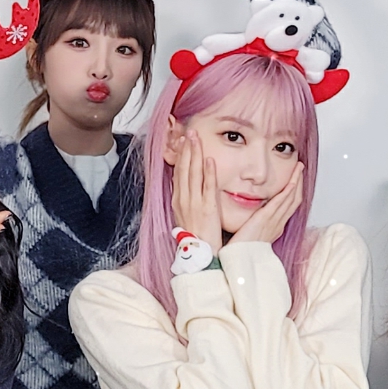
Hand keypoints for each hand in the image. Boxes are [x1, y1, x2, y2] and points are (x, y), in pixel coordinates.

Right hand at [171, 131, 223, 254]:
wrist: (199, 257)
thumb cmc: (195, 240)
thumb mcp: (185, 218)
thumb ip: (186, 202)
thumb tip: (186, 189)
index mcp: (178, 202)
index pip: (178, 174)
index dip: (180, 156)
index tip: (182, 141)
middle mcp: (184, 200)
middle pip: (184, 169)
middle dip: (186, 149)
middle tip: (189, 131)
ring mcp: (195, 204)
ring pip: (193, 174)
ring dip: (195, 154)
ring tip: (196, 137)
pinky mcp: (207, 209)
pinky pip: (207, 187)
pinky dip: (208, 172)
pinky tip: (210, 159)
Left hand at [227, 162, 303, 245]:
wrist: (238, 261)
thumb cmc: (240, 252)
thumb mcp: (250, 237)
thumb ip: (253, 227)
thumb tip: (251, 221)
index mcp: (274, 229)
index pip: (288, 208)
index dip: (293, 193)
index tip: (294, 182)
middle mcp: (277, 225)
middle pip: (294, 201)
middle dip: (299, 184)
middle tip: (300, 170)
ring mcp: (273, 221)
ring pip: (291, 198)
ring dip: (296, 181)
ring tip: (299, 168)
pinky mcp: (265, 218)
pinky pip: (281, 201)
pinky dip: (289, 188)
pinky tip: (293, 179)